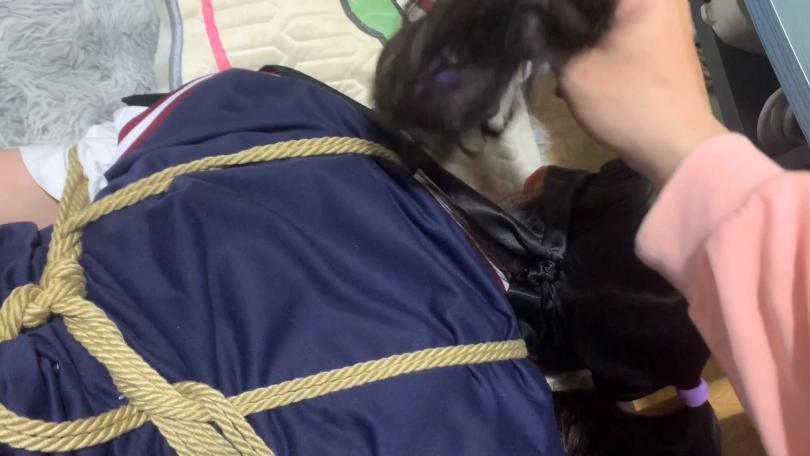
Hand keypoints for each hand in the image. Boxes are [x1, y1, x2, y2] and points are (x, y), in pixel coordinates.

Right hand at [556, 0, 727, 186]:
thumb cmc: (628, 103)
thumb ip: (551, 44)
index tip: (542, 17)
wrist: (677, 146)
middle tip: (549, 32)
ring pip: (616, 14)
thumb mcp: (576, 73)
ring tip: (561, 50)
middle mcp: (664, 1)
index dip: (564, 9)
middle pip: (604, 4)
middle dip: (574, 16)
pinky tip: (583, 64)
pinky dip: (605, 41)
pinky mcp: (669, 43)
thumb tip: (535, 29)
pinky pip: (629, 28)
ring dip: (587, 29)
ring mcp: (670, 20)